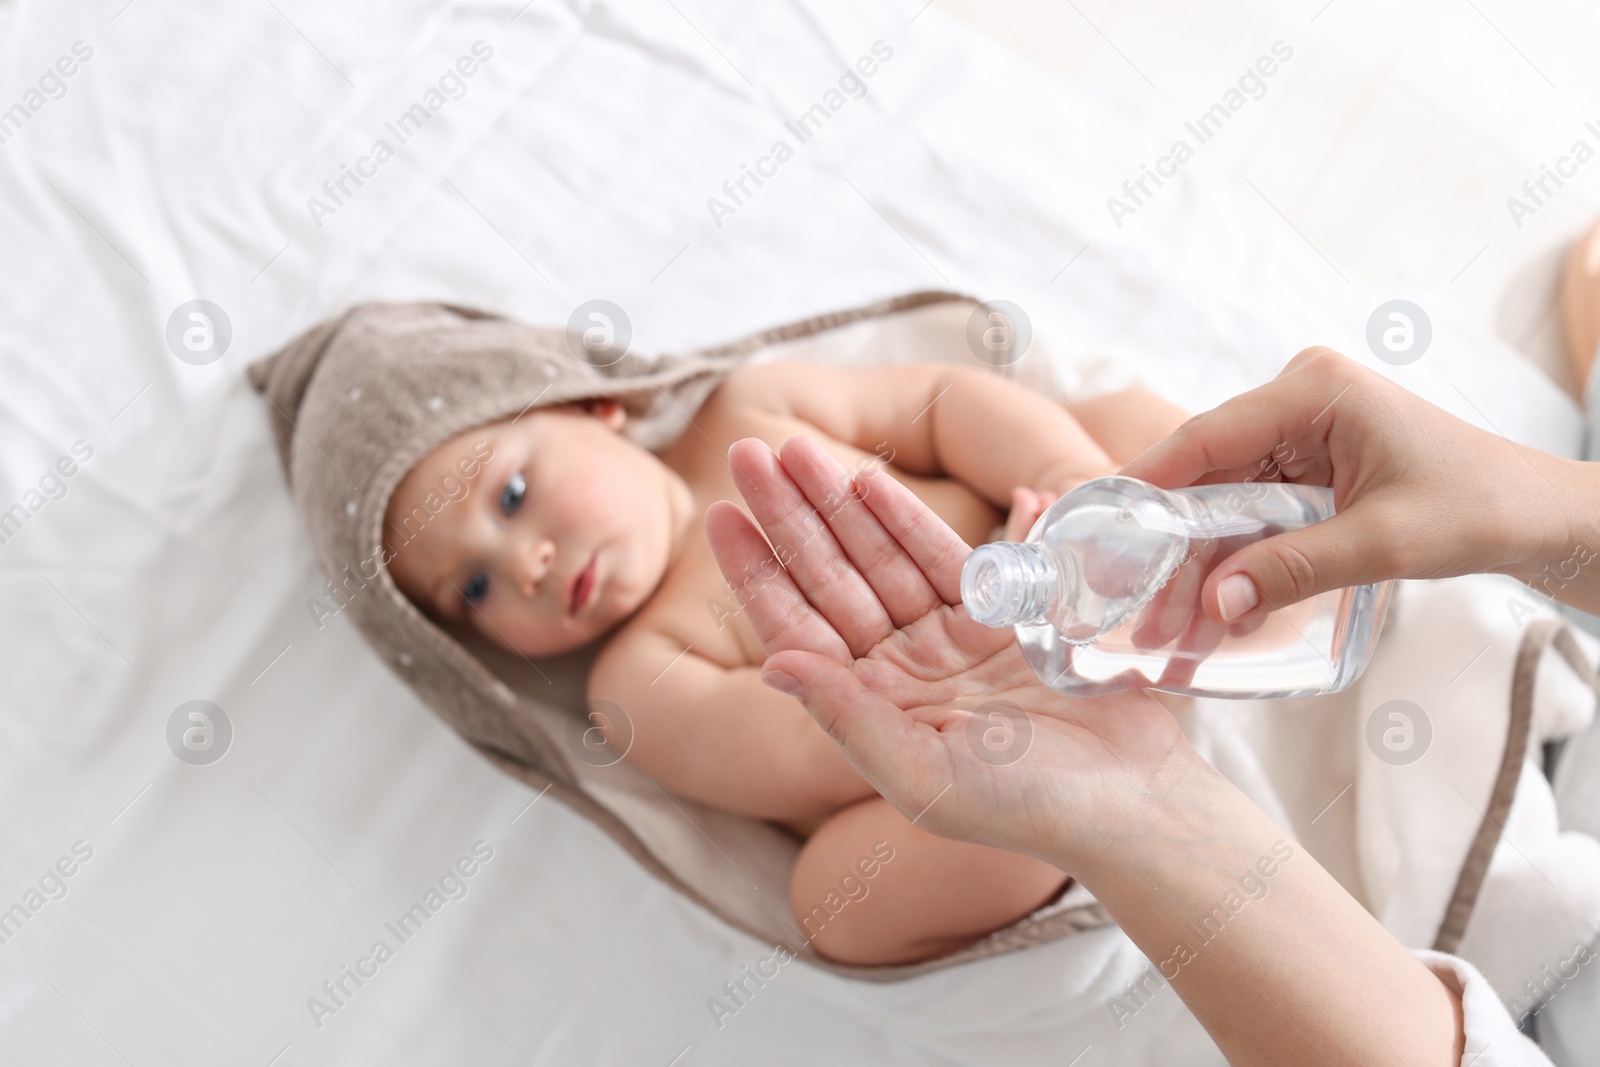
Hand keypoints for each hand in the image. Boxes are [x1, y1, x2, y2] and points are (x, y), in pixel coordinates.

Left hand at [705, 436, 1193, 866]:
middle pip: (828, 580)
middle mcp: (895, 672)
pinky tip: (869, 479)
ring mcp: (943, 642)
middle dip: (788, 517)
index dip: (755, 570)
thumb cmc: (1024, 807)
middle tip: (748, 453)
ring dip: (836, 504)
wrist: (1129, 801)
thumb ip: (848, 719)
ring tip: (798, 450)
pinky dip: (905, 519)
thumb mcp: (923, 775)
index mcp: (866, 711)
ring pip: (876, 560)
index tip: (719, 513)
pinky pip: (940, 558)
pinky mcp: (995, 619)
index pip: (794, 628)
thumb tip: (772, 665)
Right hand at [1124, 347, 1589, 621]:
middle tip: (1138, 614)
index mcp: (1314, 392)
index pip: (1205, 438)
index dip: (1145, 485)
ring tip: (1170, 635)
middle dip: (1174, 552)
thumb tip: (1215, 603)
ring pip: (1222, 505)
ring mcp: (1300, 435)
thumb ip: (1297, 569)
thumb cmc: (1479, 508)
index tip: (1095, 528)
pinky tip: (1217, 617)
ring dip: (1200, 569)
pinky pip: (1251, 517)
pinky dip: (1235, 566)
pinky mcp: (1307, 469)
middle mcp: (1298, 402)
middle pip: (1206, 479)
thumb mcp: (1387, 544)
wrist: (1537, 518)